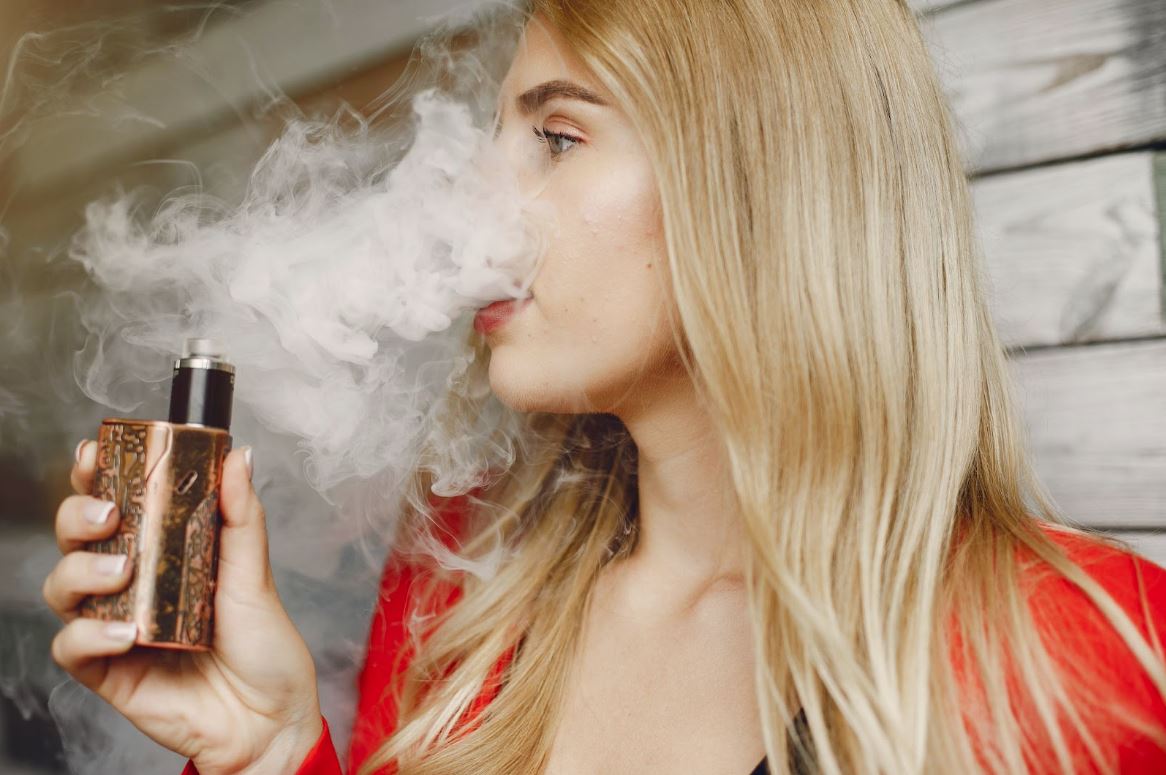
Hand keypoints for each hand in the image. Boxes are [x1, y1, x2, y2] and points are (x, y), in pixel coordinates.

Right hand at [43, 440, 323, 773]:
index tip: (92, 455)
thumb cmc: (266, 650)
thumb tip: (239, 457)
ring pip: (62, 585)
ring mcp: (116, 626)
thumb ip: (240, 518)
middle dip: (78, 516)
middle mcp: (134, 585)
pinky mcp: (107, 671)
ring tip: (120, 572)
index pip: (117, 505)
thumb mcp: (256, 576)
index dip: (94, 477)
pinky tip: (124, 633)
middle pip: (77, 538)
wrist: (270, 721)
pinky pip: (71, 646)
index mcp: (165, 553)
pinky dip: (89, 634)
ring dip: (81, 571)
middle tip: (108, 515)